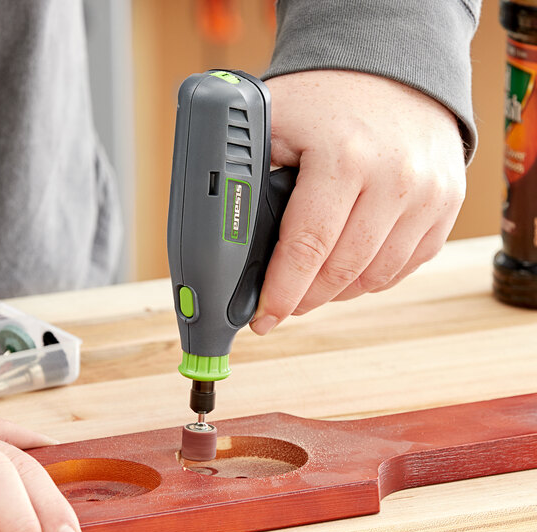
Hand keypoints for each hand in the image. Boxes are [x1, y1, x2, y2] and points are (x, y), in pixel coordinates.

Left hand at [250, 70, 465, 334]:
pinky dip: (371, 278)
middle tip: (282, 304)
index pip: (307, 247)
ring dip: (337, 292)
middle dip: (305, 298)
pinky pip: (404, 266)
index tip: (264, 317)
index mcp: (344, 157)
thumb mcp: (275, 119)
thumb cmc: (328, 97)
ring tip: (312, 286)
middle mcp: (396, 179)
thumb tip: (229, 236)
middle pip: (342, 272)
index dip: (282, 292)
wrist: (396, 69)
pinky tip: (348, 268)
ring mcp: (429, 195)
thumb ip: (249, 172)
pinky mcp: (447, 207)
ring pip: (375, 278)